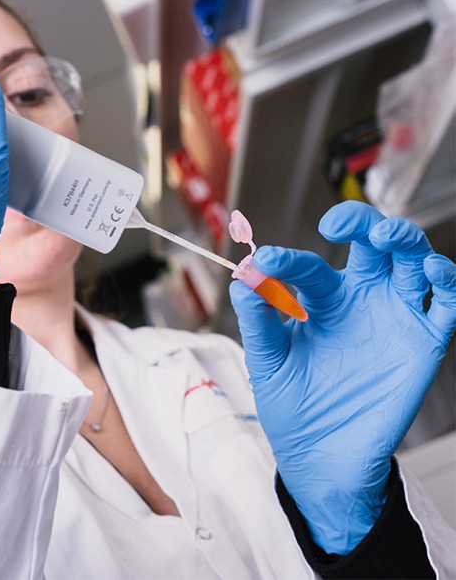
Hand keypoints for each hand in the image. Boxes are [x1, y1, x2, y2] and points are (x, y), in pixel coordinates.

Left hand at [230, 201, 455, 553]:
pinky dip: (446, 280)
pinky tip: (431, 270)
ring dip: (405, 240)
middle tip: (338, 223)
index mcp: (321, 300)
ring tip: (386, 236)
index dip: (287, 260)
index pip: (308, 266)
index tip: (265, 262)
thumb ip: (258, 320)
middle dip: (362, 223)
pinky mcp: (423, 342)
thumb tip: (241, 278)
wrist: (321, 453)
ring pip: (412, 262)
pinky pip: (445, 303)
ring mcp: (394, 317)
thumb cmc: (292, 405)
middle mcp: (361, 300)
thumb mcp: (268, 361)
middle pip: (372, 244)